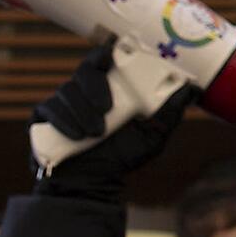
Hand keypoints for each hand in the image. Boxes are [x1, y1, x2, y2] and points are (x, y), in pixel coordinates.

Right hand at [32, 42, 196, 201]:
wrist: (92, 185)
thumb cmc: (122, 157)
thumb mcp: (153, 135)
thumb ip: (170, 112)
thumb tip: (192, 89)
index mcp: (110, 87)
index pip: (105, 58)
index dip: (107, 51)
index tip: (114, 53)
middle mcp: (84, 91)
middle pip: (84, 71)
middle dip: (95, 88)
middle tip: (107, 109)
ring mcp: (62, 103)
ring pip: (67, 91)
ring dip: (82, 111)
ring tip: (96, 133)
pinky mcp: (43, 118)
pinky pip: (49, 109)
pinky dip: (64, 121)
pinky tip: (76, 135)